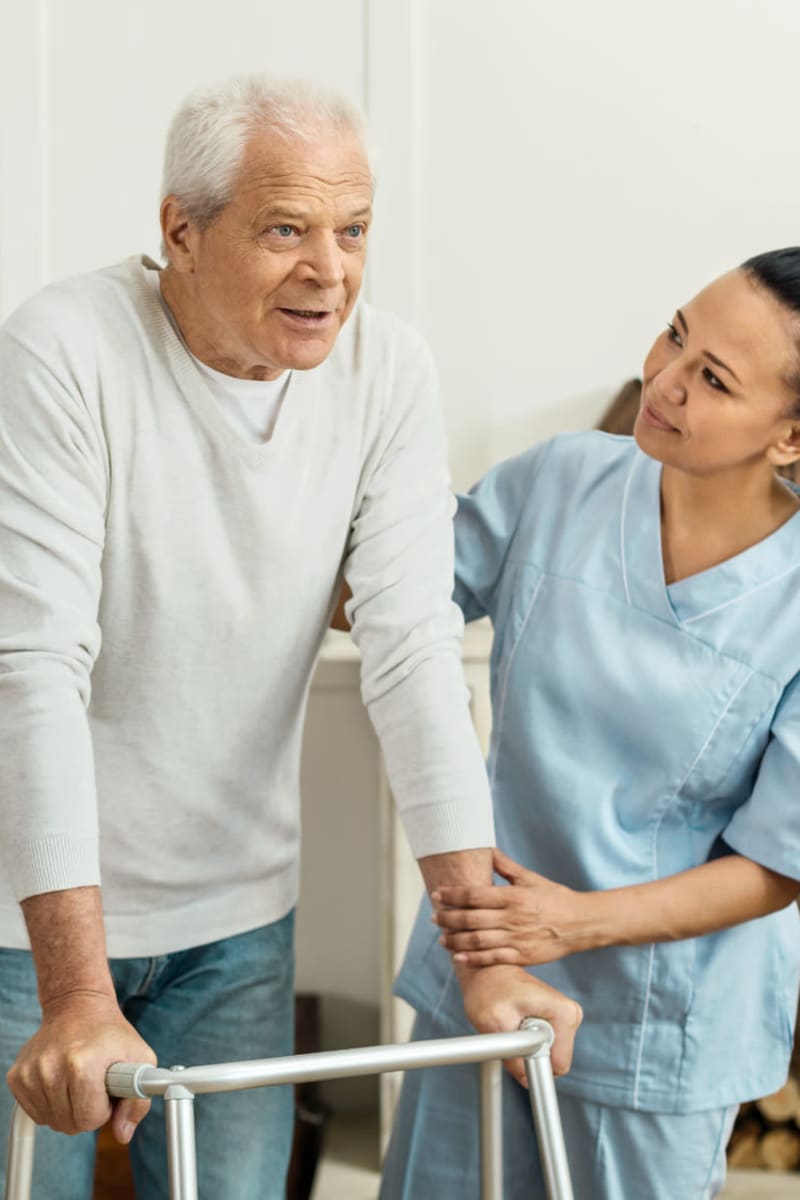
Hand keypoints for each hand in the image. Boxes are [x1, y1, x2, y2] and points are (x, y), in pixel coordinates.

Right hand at [7, 991, 155, 1142]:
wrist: (78, 1006)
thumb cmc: (111, 1035)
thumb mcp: (140, 1059)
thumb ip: (137, 1102)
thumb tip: (122, 1134)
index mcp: (83, 1064)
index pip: (89, 1119)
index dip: (103, 1109)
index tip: (106, 1089)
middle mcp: (51, 1067)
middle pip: (69, 1124)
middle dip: (87, 1111)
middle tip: (94, 1085)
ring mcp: (31, 1072)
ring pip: (52, 1121)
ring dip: (69, 1108)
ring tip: (79, 1080)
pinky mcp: (17, 1076)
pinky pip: (36, 1113)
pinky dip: (51, 1105)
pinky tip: (61, 1082)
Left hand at [433, 848, 593, 966]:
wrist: (581, 923)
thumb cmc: (555, 898)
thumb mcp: (532, 878)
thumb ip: (507, 867)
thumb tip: (488, 851)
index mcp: (513, 896)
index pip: (475, 895)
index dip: (453, 895)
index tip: (436, 894)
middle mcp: (513, 918)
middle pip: (472, 918)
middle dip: (448, 918)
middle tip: (433, 917)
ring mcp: (517, 939)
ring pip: (478, 941)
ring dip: (456, 940)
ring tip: (441, 938)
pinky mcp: (523, 957)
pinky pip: (493, 959)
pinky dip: (474, 959)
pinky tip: (459, 956)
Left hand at [457, 962, 581, 1083]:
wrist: (487, 971)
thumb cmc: (489, 988)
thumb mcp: (494, 1023)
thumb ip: (513, 1055)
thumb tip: (526, 1081)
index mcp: (564, 1013)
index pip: (559, 1065)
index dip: (533, 1065)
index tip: (515, 1046)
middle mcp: (570, 1014)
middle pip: (555, 1061)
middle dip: (529, 1055)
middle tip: (510, 1033)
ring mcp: (565, 1017)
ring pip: (548, 1055)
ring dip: (527, 1048)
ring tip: (511, 1024)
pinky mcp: (557, 1021)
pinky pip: (545, 1046)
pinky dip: (527, 1042)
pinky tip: (515, 1023)